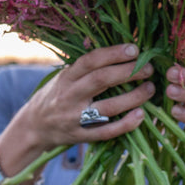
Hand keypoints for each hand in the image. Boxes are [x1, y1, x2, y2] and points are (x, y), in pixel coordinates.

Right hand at [18, 44, 153, 150]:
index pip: (91, 60)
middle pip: (101, 80)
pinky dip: (126, 124)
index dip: (114, 53)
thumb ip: (85, 67)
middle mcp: (69, 95)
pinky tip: (141, 115)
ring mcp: (74, 117)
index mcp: (66, 77)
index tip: (134, 49)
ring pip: (108, 106)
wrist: (34, 128)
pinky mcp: (81, 136)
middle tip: (149, 68)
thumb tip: (114, 48)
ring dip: (134, 97)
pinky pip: (106, 132)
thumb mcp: (63, 77)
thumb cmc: (56, 96)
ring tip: (151, 88)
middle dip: (129, 72)